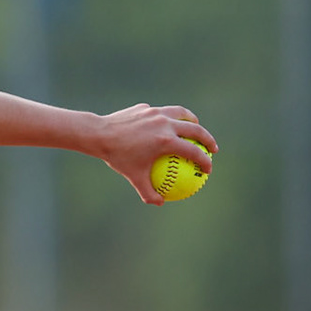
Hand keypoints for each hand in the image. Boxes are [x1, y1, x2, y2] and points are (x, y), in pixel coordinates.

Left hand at [94, 104, 217, 205]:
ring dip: (192, 121)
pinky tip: (167, 126)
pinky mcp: (145, 107)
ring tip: (196, 129)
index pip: (194, 152)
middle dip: (208, 139)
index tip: (208, 169)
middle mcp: (164, 123)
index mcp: (166, 141)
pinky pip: (162, 113)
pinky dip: (169, 119)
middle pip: (195, 129)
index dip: (205, 162)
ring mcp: (155, 112)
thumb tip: (160, 203)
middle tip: (212, 149)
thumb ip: (148, 192)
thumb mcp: (134, 177)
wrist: (98, 134)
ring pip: (181, 113)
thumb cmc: (117, 158)